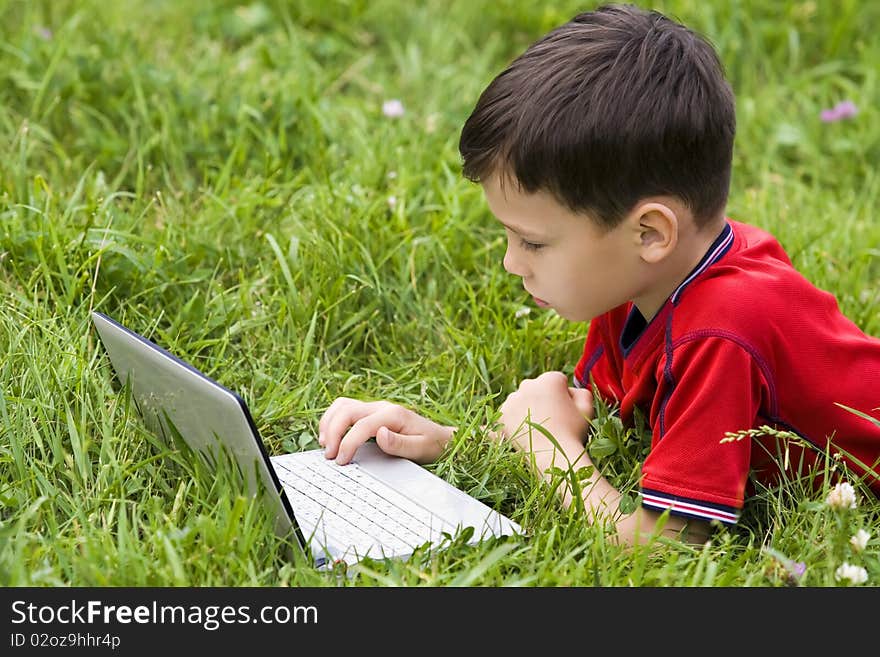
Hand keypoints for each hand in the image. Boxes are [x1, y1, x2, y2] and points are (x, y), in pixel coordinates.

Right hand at [318, 397, 455, 464]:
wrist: (441, 438)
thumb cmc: (432, 445)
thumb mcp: (421, 448)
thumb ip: (400, 444)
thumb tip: (380, 434)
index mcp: (393, 414)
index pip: (361, 425)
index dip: (347, 443)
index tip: (341, 461)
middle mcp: (382, 407)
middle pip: (346, 410)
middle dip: (332, 431)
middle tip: (329, 455)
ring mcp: (375, 408)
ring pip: (342, 406)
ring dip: (329, 423)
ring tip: (325, 445)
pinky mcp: (370, 413)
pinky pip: (345, 410)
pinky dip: (333, 421)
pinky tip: (330, 436)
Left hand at [495, 372, 593, 470]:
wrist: (553, 456)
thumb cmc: (573, 433)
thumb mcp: (587, 409)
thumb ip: (581, 392)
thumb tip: (569, 390)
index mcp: (549, 379)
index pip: (557, 381)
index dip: (564, 396)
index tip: (566, 411)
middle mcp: (527, 385)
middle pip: (536, 389)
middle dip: (543, 399)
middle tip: (551, 420)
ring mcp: (511, 400)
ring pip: (520, 401)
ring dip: (526, 409)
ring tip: (537, 429)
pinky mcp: (501, 416)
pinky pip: (505, 415)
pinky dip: (509, 421)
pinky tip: (514, 431)